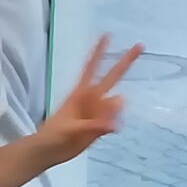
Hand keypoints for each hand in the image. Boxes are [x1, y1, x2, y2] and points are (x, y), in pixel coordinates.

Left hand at [43, 36, 140, 163]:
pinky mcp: (96, 123)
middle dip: (124, 62)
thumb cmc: (55, 137)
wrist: (46, 151)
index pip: (92, 67)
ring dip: (113, 111)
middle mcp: (90, 99)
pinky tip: (108, 129)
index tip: (107, 34)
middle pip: (111, 77)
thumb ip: (95, 123)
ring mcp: (94, 110)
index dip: (99, 51)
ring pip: (112, 103)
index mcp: (81, 94)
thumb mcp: (73, 130)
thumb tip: (116, 110)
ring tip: (95, 126)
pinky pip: (110, 119)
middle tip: (140, 46)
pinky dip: (111, 123)